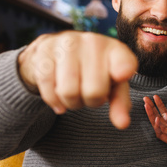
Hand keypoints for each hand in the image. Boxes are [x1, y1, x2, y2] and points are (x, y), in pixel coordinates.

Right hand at [18, 31, 137, 128]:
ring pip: (68, 92)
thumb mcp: (112, 83)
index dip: (122, 70)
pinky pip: (48, 89)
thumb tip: (122, 124)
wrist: (59, 50)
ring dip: (72, 102)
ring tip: (75, 94)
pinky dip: (54, 100)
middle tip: (90, 95)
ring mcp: (67, 44)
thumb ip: (120, 102)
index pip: (123, 61)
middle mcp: (92, 42)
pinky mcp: (44, 51)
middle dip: (92, 102)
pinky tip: (59, 96)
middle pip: (94, 91)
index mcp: (115, 49)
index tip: (121, 76)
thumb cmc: (94, 70)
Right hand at [144, 95, 166, 166]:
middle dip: (151, 108)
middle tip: (145, 99)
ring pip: (157, 125)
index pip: (164, 113)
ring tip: (147, 106)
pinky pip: (162, 135)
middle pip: (158, 118)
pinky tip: (156, 119)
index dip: (159, 105)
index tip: (155, 96)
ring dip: (151, 116)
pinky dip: (158, 127)